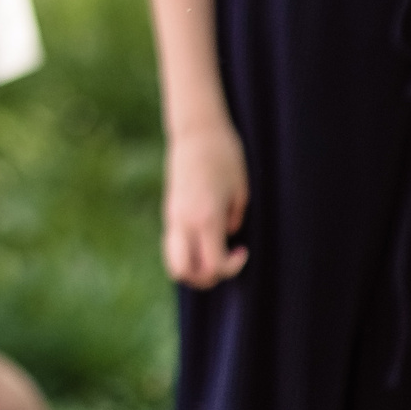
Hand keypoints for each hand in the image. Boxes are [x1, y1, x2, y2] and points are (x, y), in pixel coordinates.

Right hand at [163, 118, 249, 287]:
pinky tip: (204, 235)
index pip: (211, 266)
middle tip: (222, 261)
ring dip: (193, 266)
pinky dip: (188, 250)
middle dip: (205, 278)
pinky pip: (174, 243)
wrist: (196, 131)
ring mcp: (172, 215)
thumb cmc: (225, 157)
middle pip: (184, 272)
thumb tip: (226, 235)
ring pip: (173, 260)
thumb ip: (233, 221)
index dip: (230, 268)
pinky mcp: (169, 209)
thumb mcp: (240, 192)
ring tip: (211, 251)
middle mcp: (183, 221)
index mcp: (205, 218)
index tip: (242, 251)